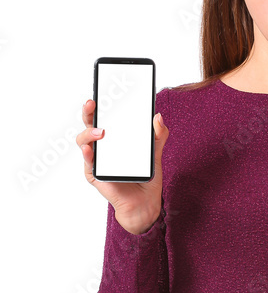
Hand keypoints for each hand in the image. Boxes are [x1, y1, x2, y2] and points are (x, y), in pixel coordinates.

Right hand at [77, 98, 168, 233]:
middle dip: (88, 111)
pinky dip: (87, 154)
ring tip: (101, 131)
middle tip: (93, 103)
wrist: (145, 201)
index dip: (102, 104)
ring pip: (83, 140)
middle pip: (90, 124)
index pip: (105, 116)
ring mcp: (96, 159)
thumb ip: (158, 135)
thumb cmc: (146, 176)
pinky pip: (88, 162)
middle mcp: (102, 145)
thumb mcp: (155, 152)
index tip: (104, 91)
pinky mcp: (94, 174)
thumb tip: (158, 116)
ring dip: (89, 133)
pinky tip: (90, 150)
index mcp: (114, 137)